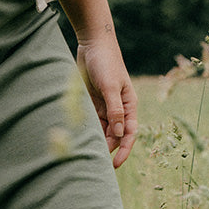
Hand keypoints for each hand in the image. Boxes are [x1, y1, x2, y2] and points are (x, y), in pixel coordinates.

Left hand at [75, 39, 137, 166]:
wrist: (92, 43)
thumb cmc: (106, 62)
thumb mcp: (110, 86)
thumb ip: (115, 110)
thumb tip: (119, 134)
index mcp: (129, 104)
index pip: (129, 133)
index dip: (124, 150)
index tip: (115, 164)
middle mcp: (118, 107)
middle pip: (115, 134)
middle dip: (107, 147)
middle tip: (93, 160)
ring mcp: (104, 105)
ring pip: (102, 129)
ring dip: (96, 139)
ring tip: (84, 151)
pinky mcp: (92, 101)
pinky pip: (91, 120)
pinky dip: (87, 128)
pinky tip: (79, 136)